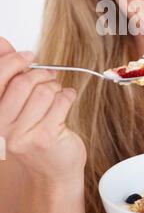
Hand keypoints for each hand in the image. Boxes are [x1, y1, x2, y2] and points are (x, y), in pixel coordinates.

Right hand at [0, 36, 86, 182]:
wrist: (52, 171)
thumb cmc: (35, 133)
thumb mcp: (16, 104)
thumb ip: (8, 73)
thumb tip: (1, 42)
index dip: (15, 61)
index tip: (29, 56)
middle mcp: (1, 127)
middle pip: (23, 82)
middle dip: (41, 74)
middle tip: (50, 77)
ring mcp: (21, 135)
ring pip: (44, 91)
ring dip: (56, 87)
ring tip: (57, 94)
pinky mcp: (44, 137)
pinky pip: (61, 100)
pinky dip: (68, 95)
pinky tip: (66, 102)